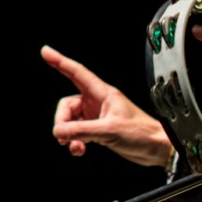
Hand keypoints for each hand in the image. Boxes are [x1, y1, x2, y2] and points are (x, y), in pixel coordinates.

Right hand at [41, 45, 172, 166]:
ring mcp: (97, 117)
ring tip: (76, 147)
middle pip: (67, 106)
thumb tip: (58, 131)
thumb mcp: (108, 130)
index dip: (60, 62)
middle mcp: (98, 103)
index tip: (45, 52)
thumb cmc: (141, 133)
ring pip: (71, 122)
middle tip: (65, 137)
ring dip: (69, 135)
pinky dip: (75, 142)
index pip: (77, 73)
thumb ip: (81, 130)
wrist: (156, 148)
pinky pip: (78, 133)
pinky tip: (80, 150)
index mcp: (103, 94)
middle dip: (62, 122)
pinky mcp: (99, 131)